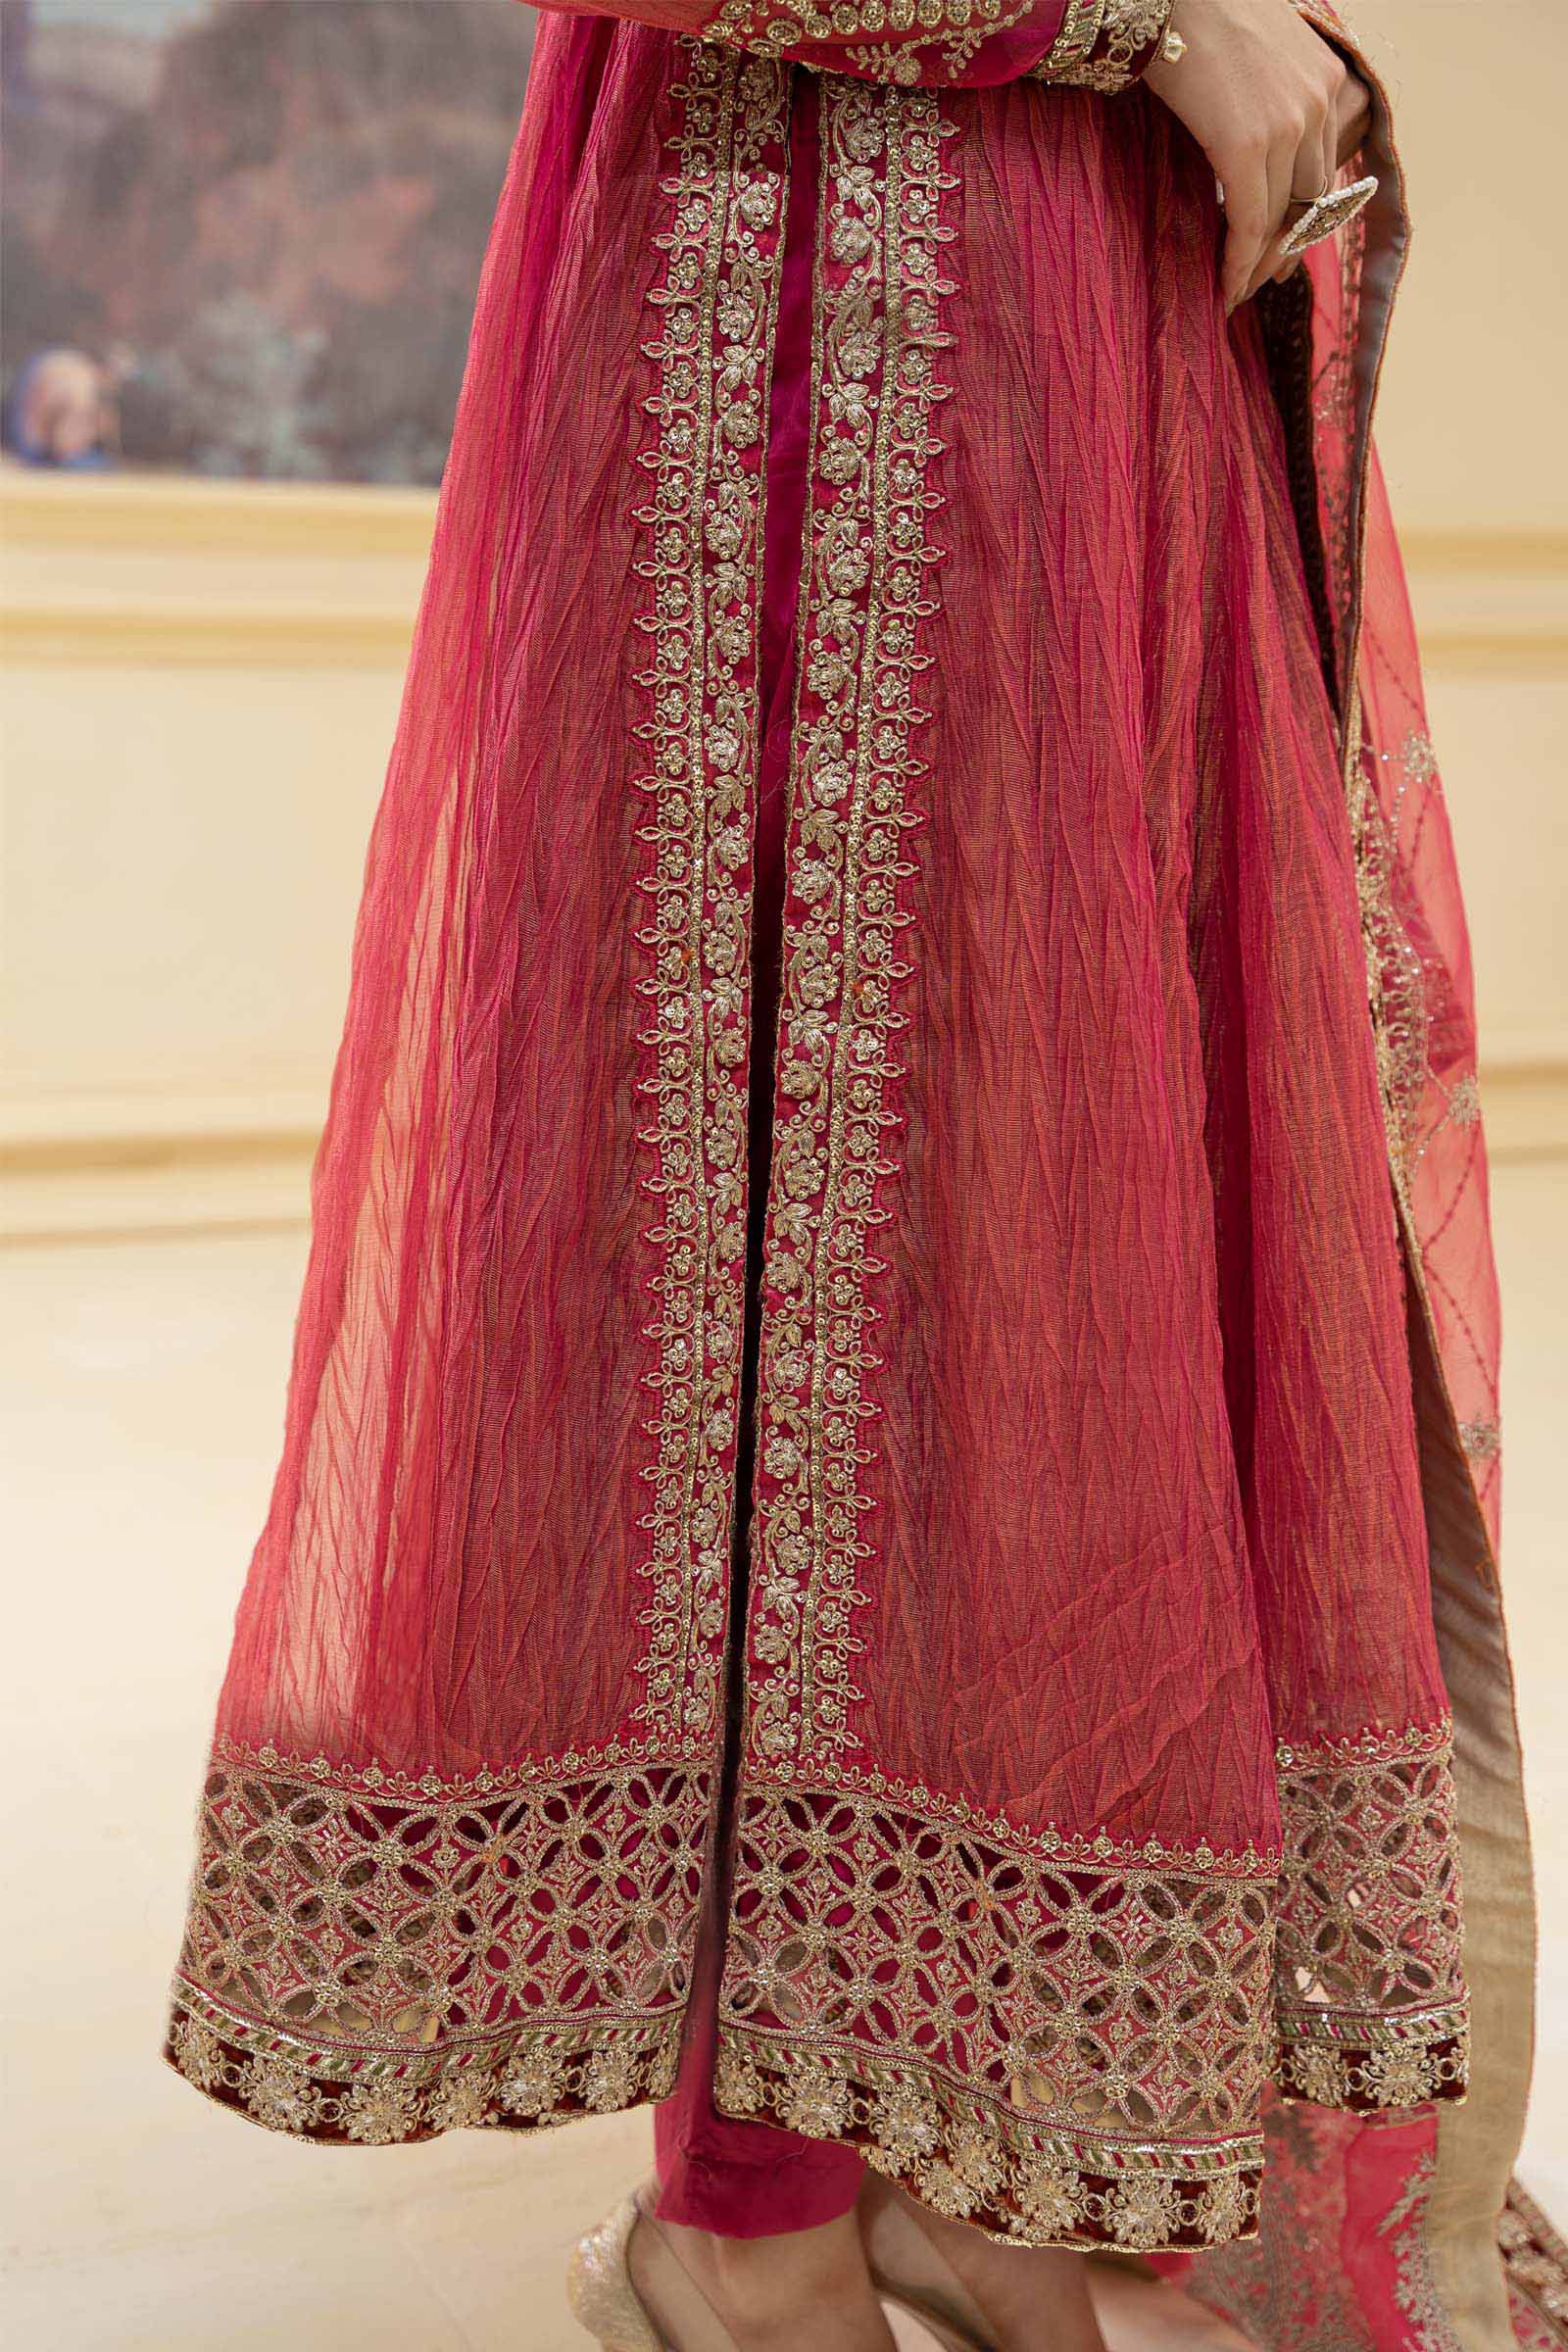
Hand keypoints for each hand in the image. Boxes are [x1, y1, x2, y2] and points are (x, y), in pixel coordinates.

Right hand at [1143, 0, 1371, 312]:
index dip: (1302, 219)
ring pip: (1280, 220)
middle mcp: (1318, 105)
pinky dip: (1238, 263)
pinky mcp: (1248, 146)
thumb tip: (1249, 143)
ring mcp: (1287, 126)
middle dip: (1284, 251)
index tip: (1284, 251)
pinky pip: (1249, 223)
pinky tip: (1225, 287)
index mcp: (1326, 80)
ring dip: (1256, 266)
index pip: (1320, 169)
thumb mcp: (1255, 53)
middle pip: (1307, 202)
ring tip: (1236, 292)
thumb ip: (1268, 96)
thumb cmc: (1200, 13)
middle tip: (1261, 284)